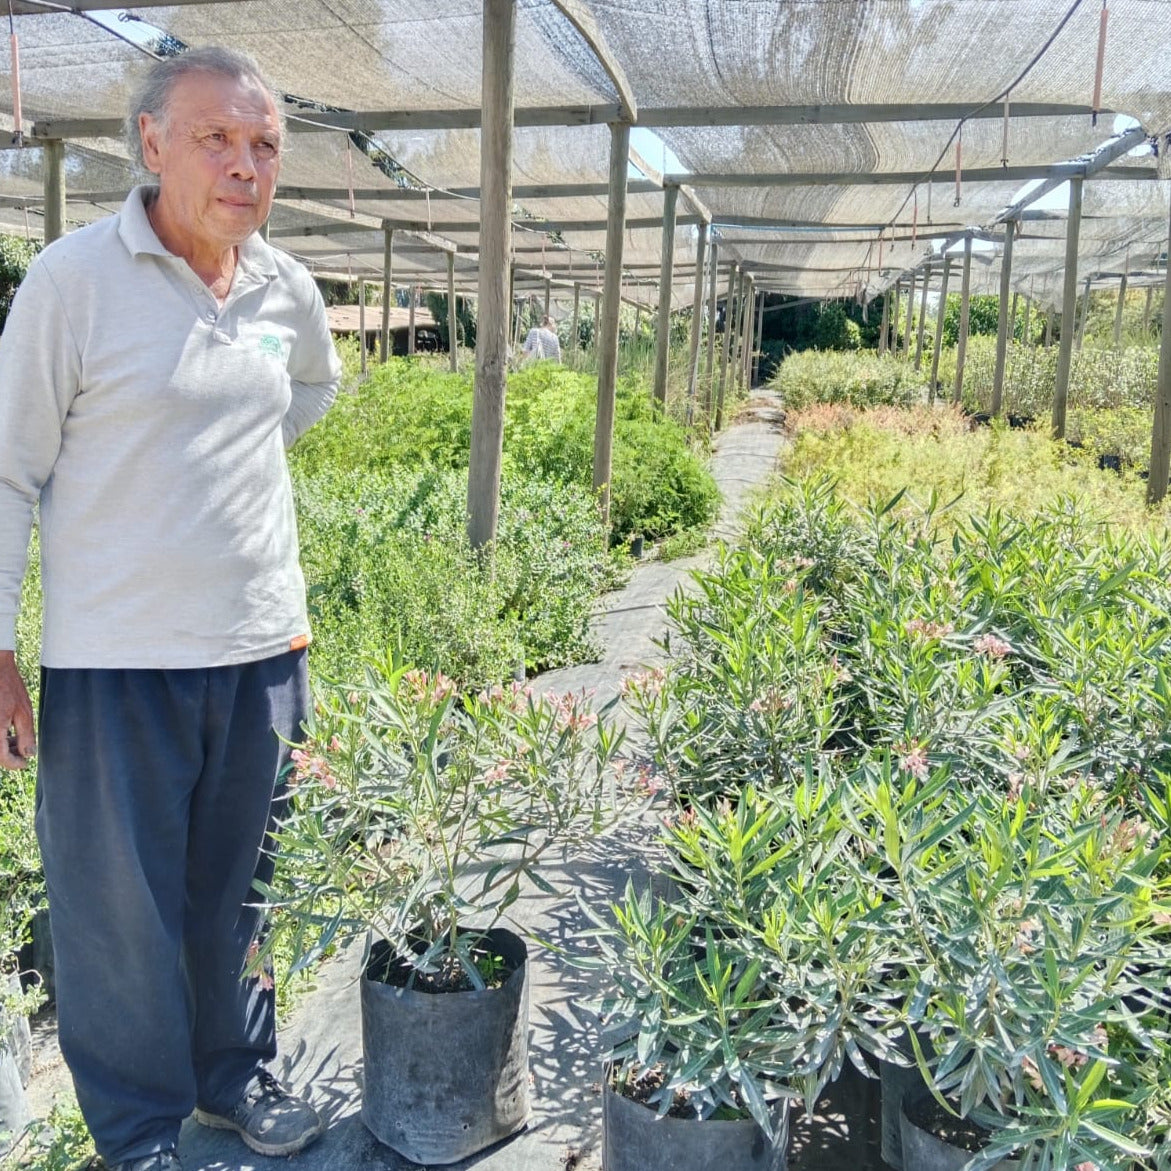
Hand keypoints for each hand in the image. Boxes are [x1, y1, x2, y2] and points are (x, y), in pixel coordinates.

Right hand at [0, 650, 34, 768]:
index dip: (15, 764)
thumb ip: (26, 736)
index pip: (2, 759)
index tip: (26, 764)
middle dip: (9, 755)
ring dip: (4, 747)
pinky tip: (8, 732)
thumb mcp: (23, 712)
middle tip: (24, 750)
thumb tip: (28, 754)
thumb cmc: (9, 687)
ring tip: (18, 739)